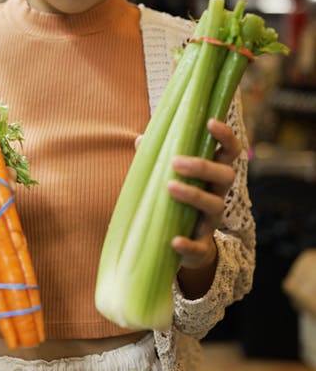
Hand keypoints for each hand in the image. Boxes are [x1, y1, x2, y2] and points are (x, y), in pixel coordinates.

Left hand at [167, 118, 241, 270]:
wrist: (184, 247)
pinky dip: (188, 244)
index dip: (225, 135)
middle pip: (226, 175)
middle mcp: (218, 195)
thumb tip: (141, 139)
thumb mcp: (169, 178)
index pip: (230, 151)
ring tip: (169, 187)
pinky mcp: (201, 248)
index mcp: (212, 176)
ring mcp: (211, 221)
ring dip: (194, 195)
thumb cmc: (176, 202)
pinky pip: (200, 247)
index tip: (210, 122)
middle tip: (175, 161)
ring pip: (215, 206)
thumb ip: (157, 159)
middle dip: (203, 166)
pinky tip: (174, 240)